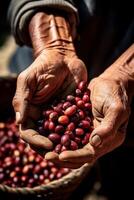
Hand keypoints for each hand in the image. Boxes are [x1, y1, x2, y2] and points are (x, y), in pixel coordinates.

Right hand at [13, 12, 86, 154]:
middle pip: (44, 138)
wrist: (63, 57)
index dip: (36, 141)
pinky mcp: (73, 112)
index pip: (29, 132)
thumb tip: (19, 122)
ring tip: (73, 153)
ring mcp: (59, 116)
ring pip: (60, 135)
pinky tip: (84, 140)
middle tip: (61, 156)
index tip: (47, 145)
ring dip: (65, 145)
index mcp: (30, 111)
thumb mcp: (28, 80)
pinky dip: (78, 134)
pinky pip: (74, 125)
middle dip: (50, 148)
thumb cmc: (43, 66)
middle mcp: (44, 117)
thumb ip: (22, 99)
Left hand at [45, 76, 129, 167]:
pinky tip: (43, 134)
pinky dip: (55, 135)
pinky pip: (65, 132)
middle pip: (76, 154)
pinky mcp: (77, 124)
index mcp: (107, 140)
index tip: (60, 156)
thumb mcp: (116, 110)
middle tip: (46, 156)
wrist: (109, 83)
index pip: (89, 154)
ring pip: (68, 146)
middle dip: (61, 157)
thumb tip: (94, 143)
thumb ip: (107, 127)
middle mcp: (94, 140)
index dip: (75, 156)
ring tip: (41, 149)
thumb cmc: (114, 94)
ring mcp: (85, 132)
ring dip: (55, 149)